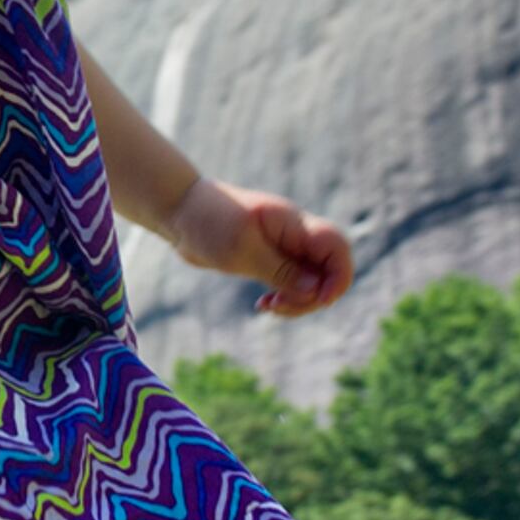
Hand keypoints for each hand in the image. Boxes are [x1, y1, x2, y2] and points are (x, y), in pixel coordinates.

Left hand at [165, 177, 356, 317]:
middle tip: (278, 307)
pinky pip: (292, 281)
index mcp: (292, 223)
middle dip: (314, 295)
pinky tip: (264, 304)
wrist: (180, 212)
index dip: (339, 277)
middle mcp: (294, 233)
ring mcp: (284, 245)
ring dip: (298, 299)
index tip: (319, 301)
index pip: (337, 246)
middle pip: (329, 267)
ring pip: (312, 278)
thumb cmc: (208, 223)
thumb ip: (281, 270)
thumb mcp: (241, 250)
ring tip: (269, 307)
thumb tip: (317, 290)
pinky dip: (285, 296)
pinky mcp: (271, 257)